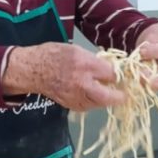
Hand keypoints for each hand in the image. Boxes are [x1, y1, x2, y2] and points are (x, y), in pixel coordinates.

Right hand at [2, 43, 125, 111]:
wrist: (33, 70)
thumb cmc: (54, 55)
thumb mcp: (77, 51)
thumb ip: (95, 61)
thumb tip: (112, 70)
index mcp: (85, 65)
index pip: (111, 74)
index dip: (119, 74)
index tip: (122, 75)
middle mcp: (82, 83)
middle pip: (109, 96)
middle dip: (119, 95)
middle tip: (124, 94)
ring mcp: (76, 97)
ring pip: (100, 103)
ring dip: (107, 98)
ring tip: (109, 92)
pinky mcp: (72, 105)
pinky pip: (89, 105)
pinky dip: (94, 101)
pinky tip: (93, 94)